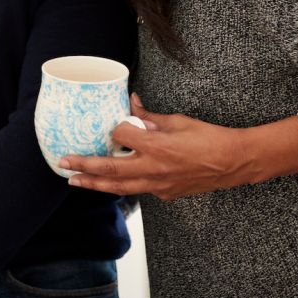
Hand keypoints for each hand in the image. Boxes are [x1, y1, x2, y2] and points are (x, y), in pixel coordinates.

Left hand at [59, 93, 297, 200]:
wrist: (235, 163)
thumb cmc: (210, 138)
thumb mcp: (178, 121)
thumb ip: (151, 117)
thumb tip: (132, 103)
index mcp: (158, 147)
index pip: (121, 137)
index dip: (113, 129)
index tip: (109, 124)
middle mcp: (154, 169)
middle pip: (110, 170)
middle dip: (84, 167)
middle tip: (63, 163)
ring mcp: (159, 185)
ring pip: (120, 187)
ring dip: (94, 184)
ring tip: (74, 180)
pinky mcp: (166, 194)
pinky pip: (139, 189)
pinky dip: (122, 185)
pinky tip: (110, 182)